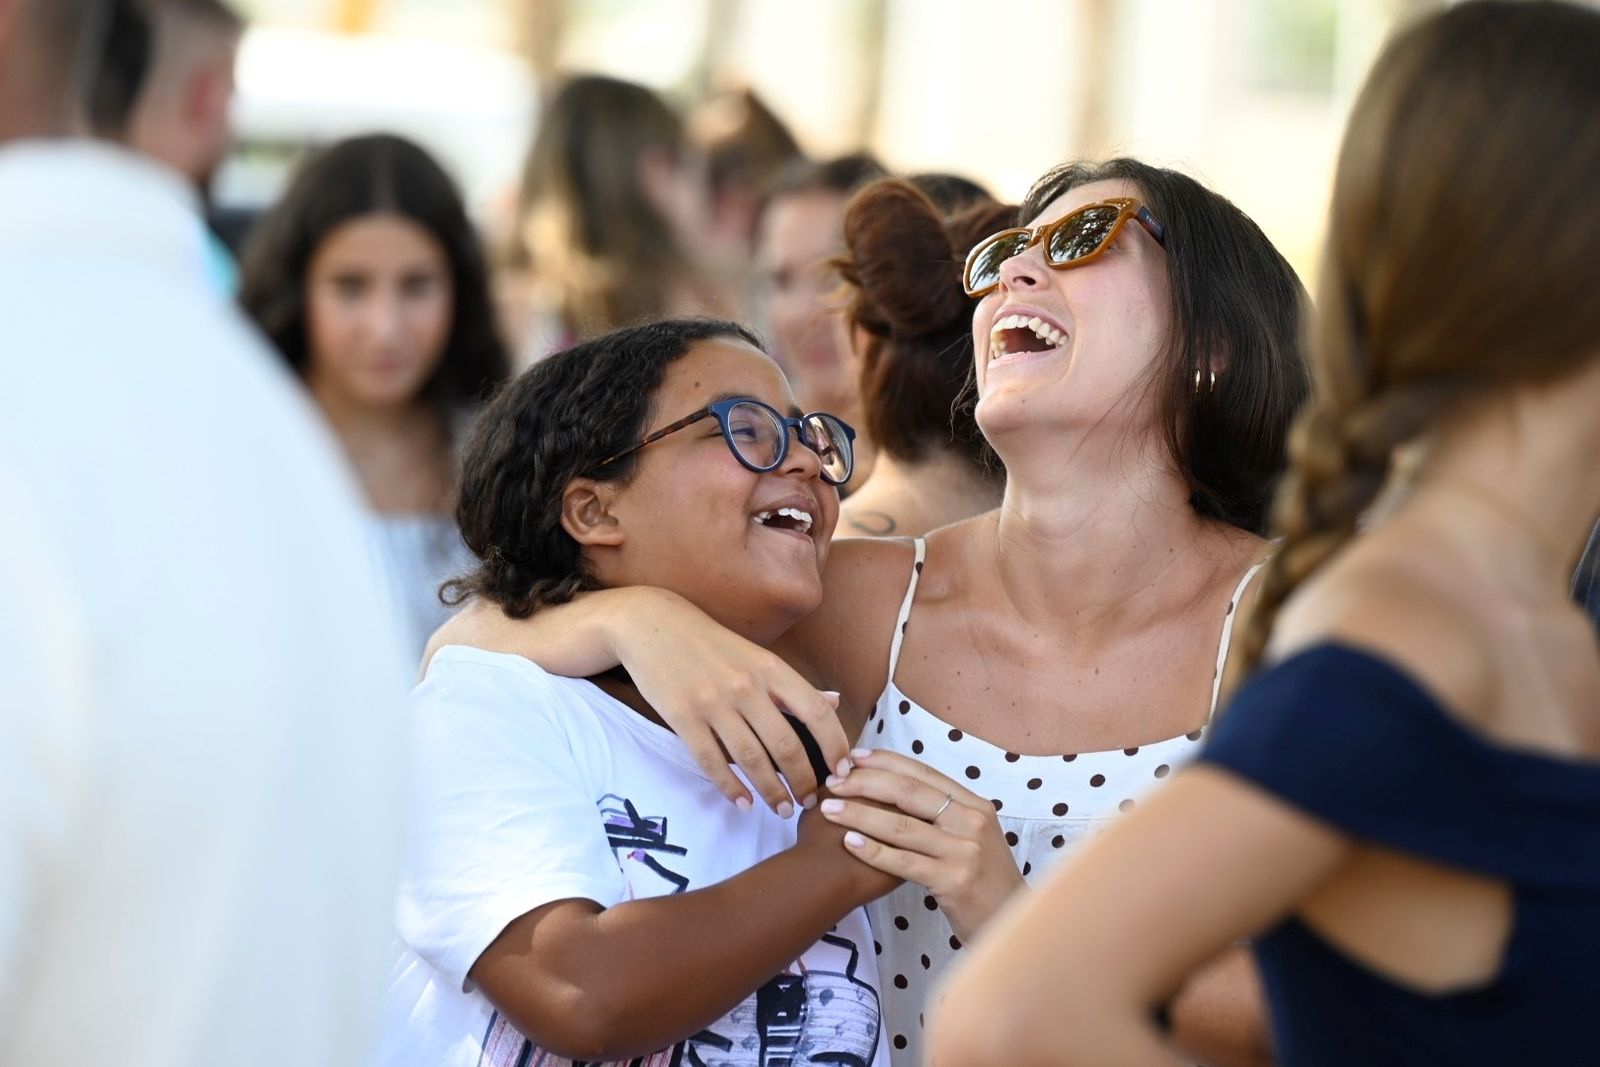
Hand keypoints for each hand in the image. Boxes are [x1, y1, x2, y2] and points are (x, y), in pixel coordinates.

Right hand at [613, 589, 850, 815]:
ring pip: (751, 759)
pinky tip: (743, 802)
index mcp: (770, 668)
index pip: (815, 711)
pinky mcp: (682, 717)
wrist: (652, 625)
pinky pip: (711, 761)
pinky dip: (730, 786)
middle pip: (786, 744)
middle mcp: (745, 686)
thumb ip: (793, 685)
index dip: (835, 744)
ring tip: (782, 810)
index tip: (843, 770)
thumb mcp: (757, 655)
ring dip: (771, 791)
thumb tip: (834, 702)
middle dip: (803, 781)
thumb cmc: (710, 643)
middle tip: (810, 802)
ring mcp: (712, 703)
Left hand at [817, 748, 1025, 941]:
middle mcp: (972, 822)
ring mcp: (965, 851)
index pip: (923, 773)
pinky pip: (905, 862)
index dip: (886, 762)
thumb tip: (899, 787)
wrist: (1010, 922)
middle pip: (910, 791)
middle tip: (834, 781)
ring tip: (830, 809)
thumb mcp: (972, 837)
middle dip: (865, 782)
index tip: (854, 757)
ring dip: (860, 814)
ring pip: (902, 825)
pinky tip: (849, 843)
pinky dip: (874, 851)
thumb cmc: (982, 880)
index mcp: (975, 805)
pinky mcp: (954, 881)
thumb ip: (944, 813)